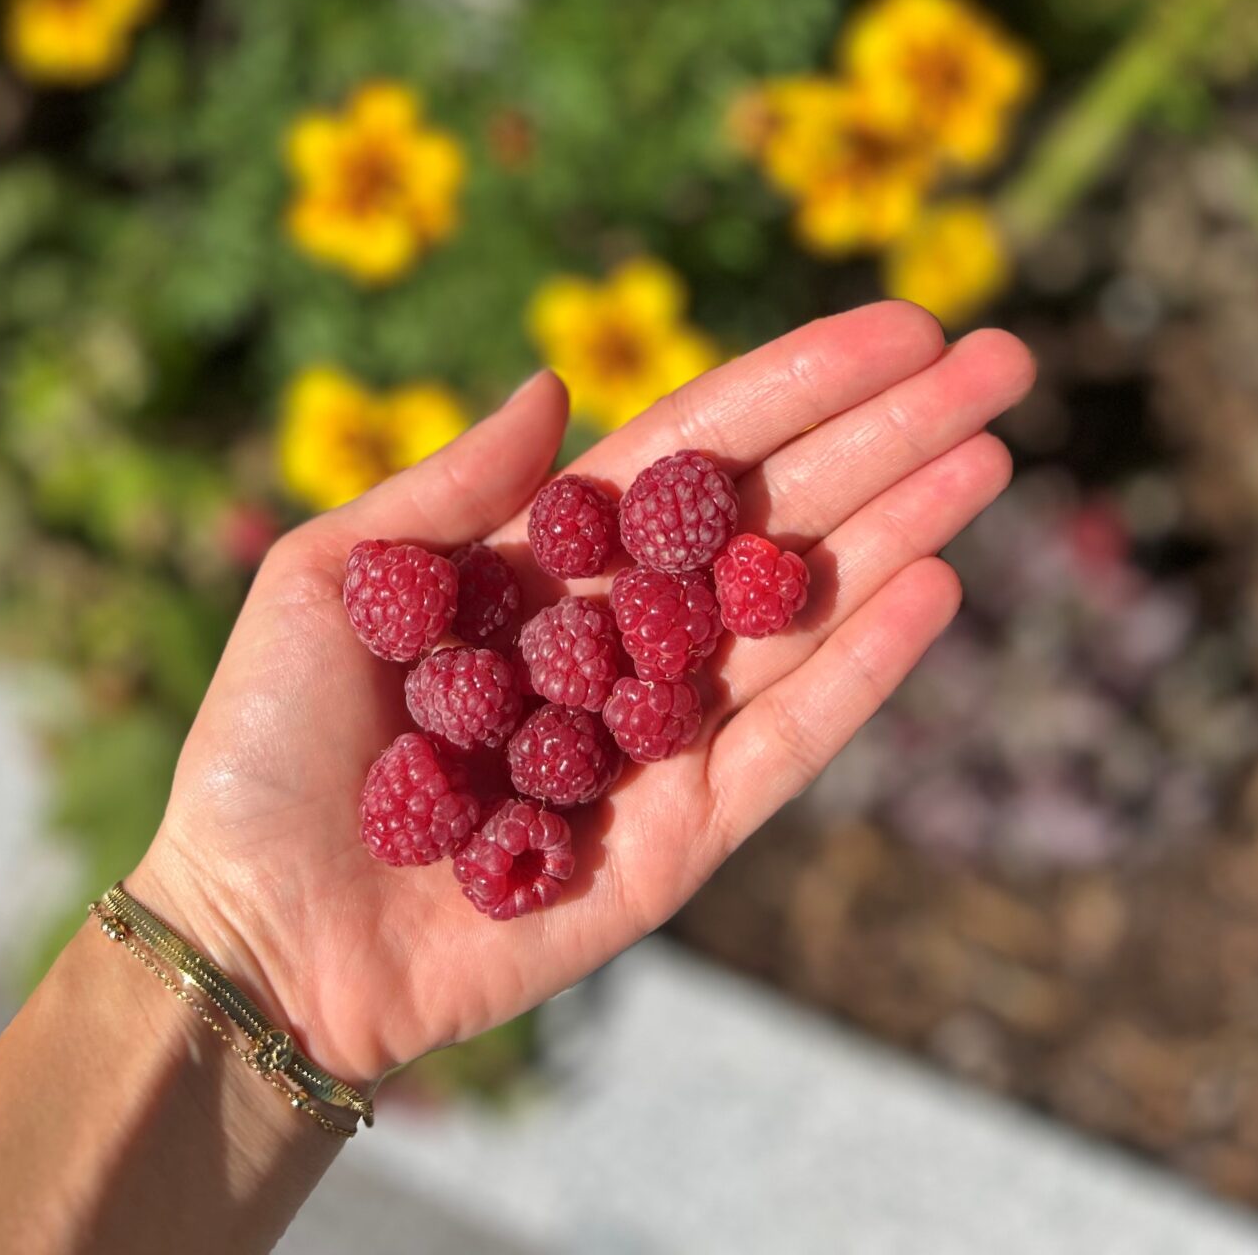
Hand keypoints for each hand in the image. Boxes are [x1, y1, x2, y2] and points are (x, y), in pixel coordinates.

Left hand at [133, 302, 1032, 1090]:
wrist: (253, 932)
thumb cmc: (267, 749)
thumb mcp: (332, 578)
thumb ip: (453, 487)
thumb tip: (557, 387)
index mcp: (547, 562)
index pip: (697, 449)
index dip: (798, 384)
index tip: (898, 324)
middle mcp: (623, 634)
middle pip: (777, 513)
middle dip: (889, 435)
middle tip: (1003, 363)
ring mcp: (662, 731)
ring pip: (803, 610)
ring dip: (900, 527)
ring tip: (992, 449)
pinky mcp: (683, 832)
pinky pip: (788, 740)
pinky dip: (861, 666)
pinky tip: (931, 585)